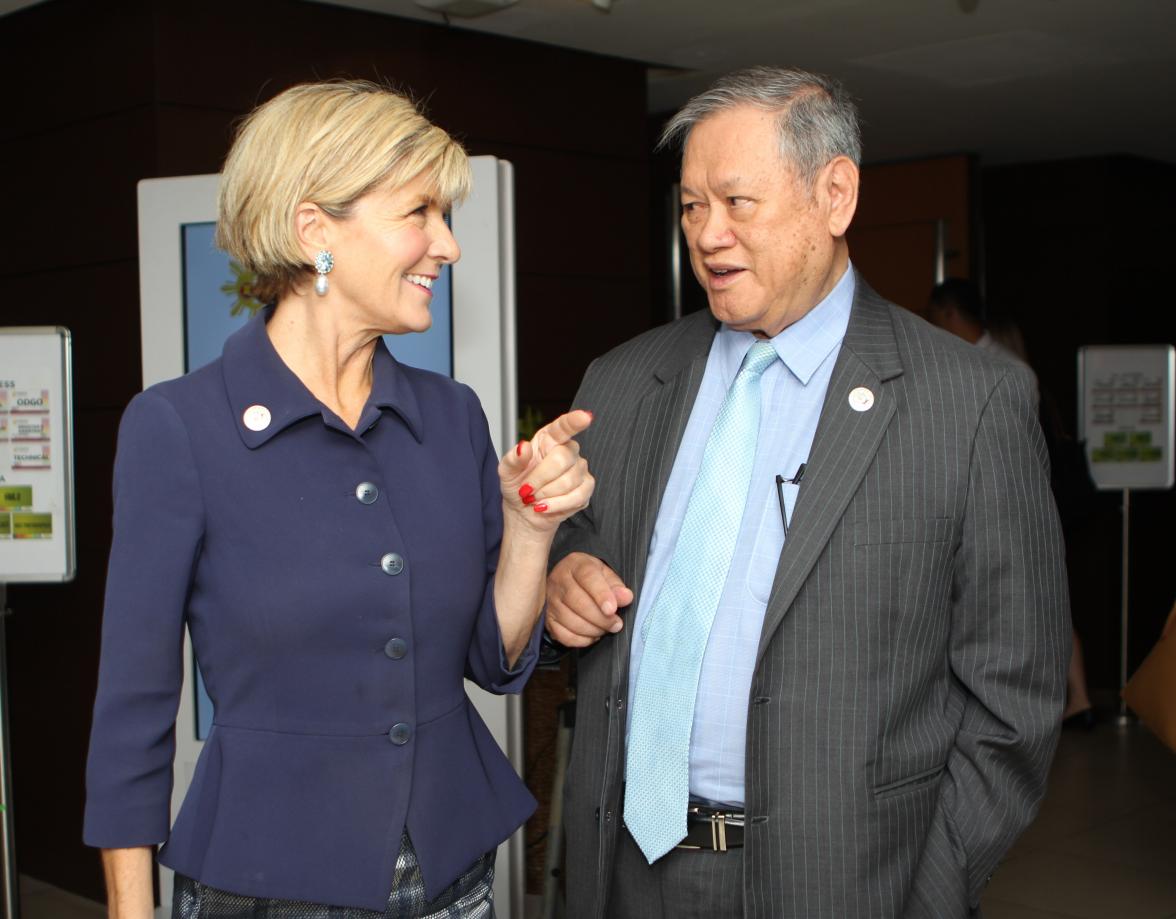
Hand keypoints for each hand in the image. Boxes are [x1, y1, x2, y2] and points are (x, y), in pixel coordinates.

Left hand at [499, 410, 594, 531]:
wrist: (524, 510)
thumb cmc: (517, 485)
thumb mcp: (506, 471)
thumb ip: (513, 458)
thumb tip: (523, 447)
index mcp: (549, 438)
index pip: (564, 426)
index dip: (575, 421)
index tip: (586, 417)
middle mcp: (568, 449)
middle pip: (562, 459)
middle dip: (540, 478)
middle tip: (526, 490)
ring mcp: (580, 468)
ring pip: (569, 480)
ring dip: (546, 494)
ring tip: (535, 497)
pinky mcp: (586, 487)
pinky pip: (577, 496)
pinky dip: (557, 505)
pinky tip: (545, 507)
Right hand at [546, 552, 633, 646]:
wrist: (569, 583)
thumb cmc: (591, 579)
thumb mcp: (606, 575)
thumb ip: (617, 586)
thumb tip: (626, 598)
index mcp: (575, 564)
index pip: (587, 577)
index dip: (601, 594)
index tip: (612, 609)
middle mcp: (558, 581)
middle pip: (577, 602)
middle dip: (600, 618)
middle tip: (616, 624)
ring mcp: (551, 601)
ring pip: (570, 620)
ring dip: (592, 630)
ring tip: (605, 629)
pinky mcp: (548, 619)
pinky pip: (563, 635)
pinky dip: (581, 640)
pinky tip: (592, 635)